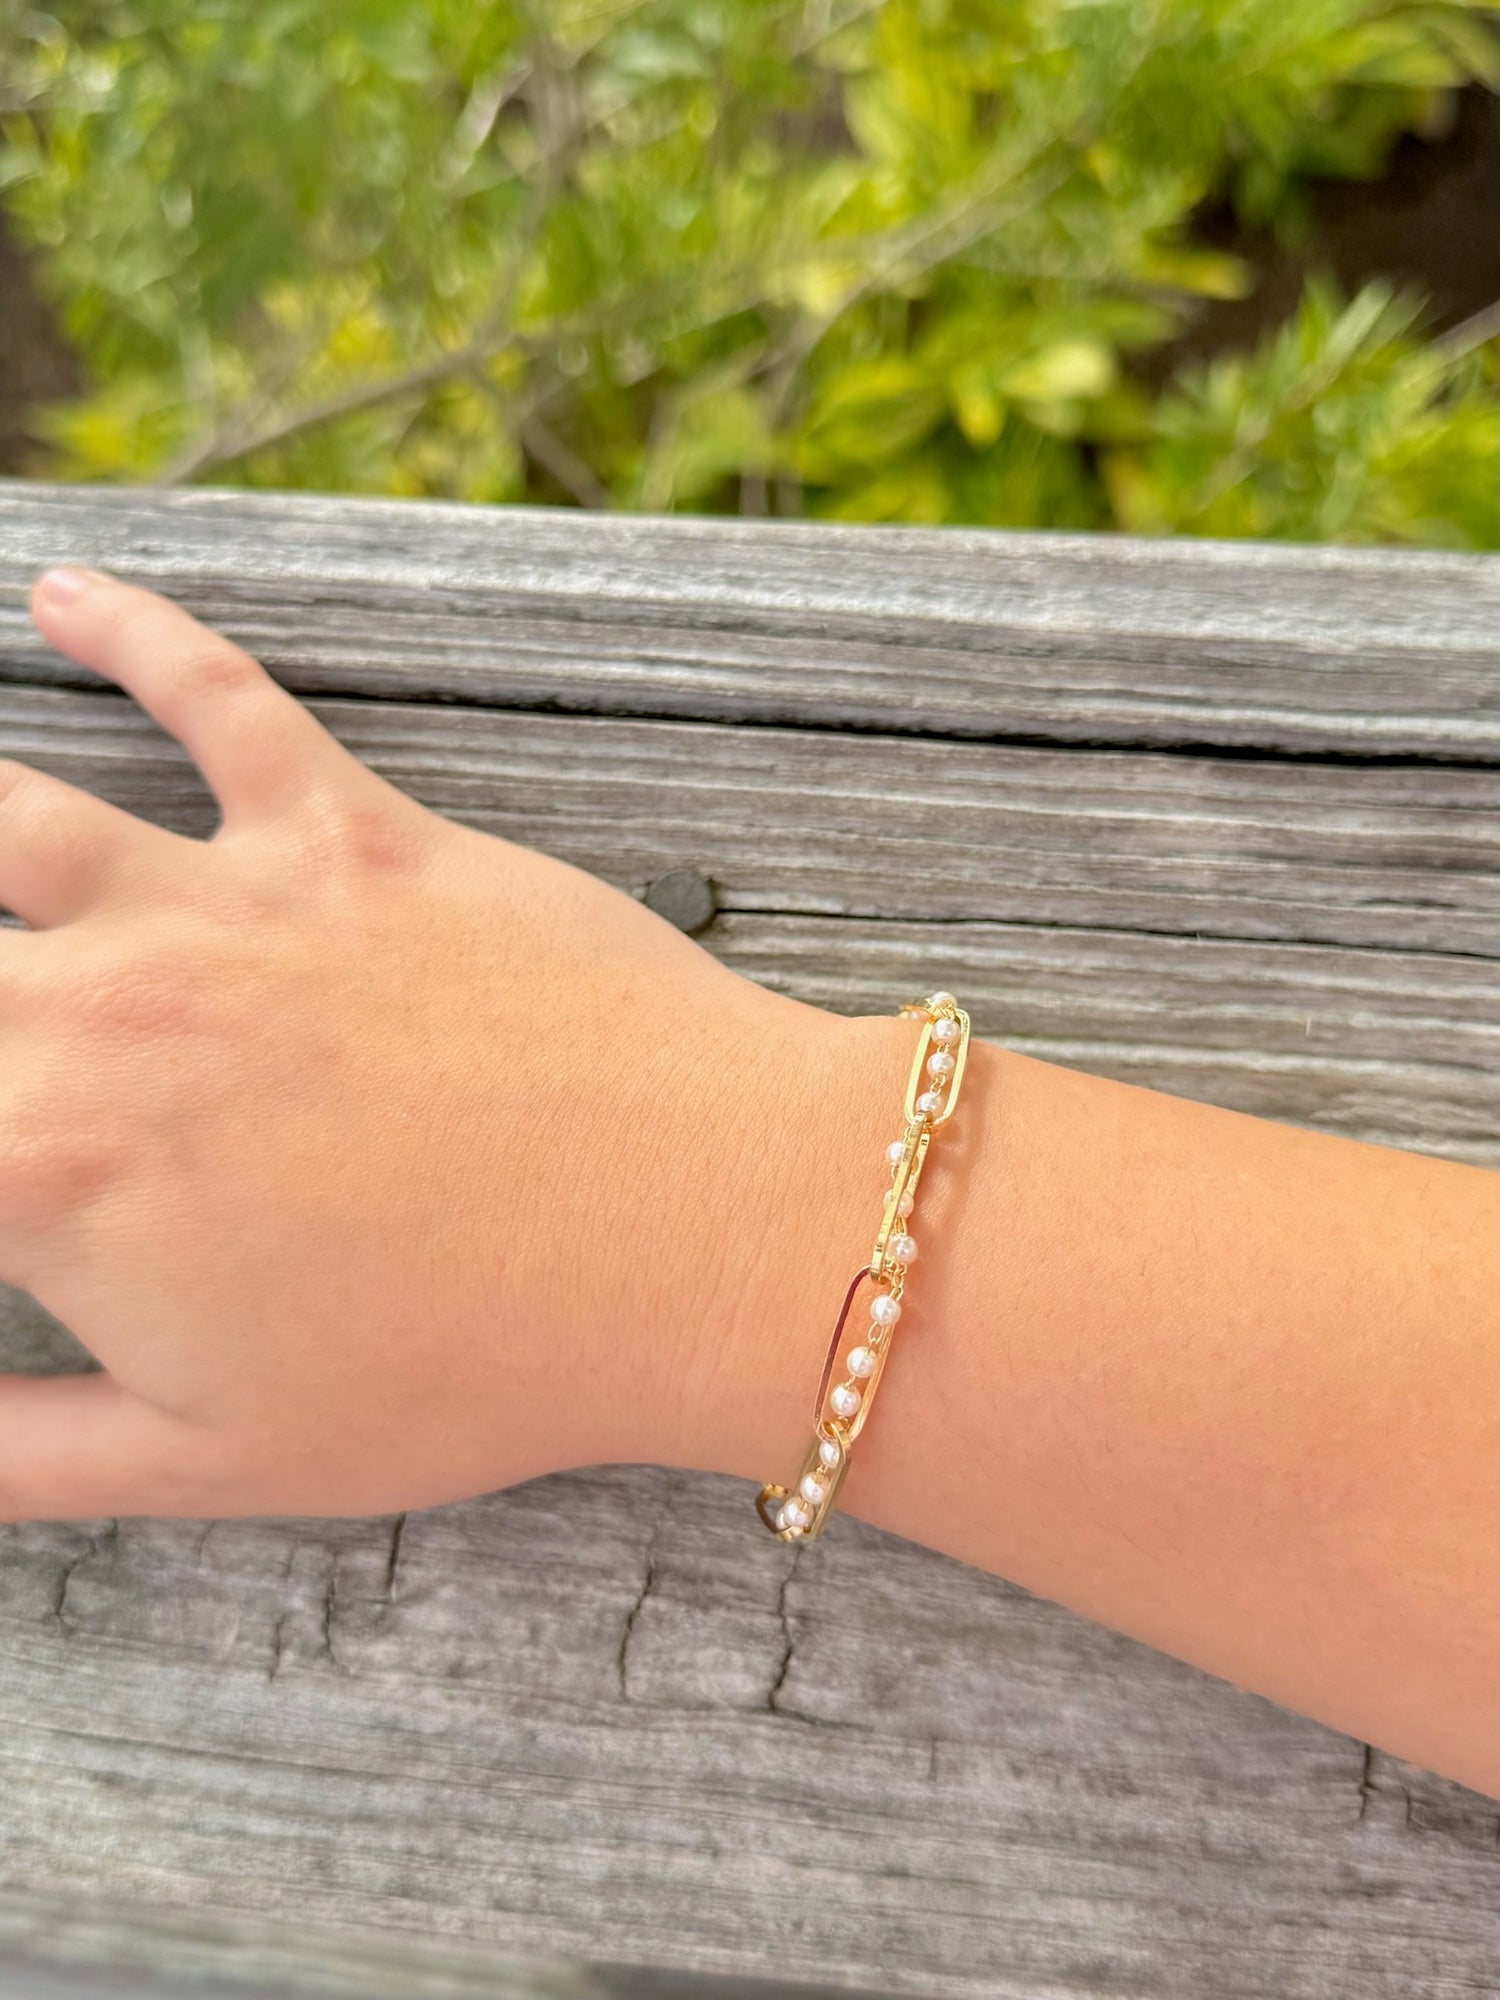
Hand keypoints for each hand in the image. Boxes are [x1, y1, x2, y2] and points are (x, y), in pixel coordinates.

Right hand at [0, 568, 898, 1520]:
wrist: (700, 1231)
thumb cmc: (472, 1360)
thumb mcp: (216, 1458)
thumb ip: (14, 1457)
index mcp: (44, 1170)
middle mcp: (100, 1008)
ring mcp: (224, 899)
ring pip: (7, 818)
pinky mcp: (347, 829)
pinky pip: (214, 692)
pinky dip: (132, 631)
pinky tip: (65, 593)